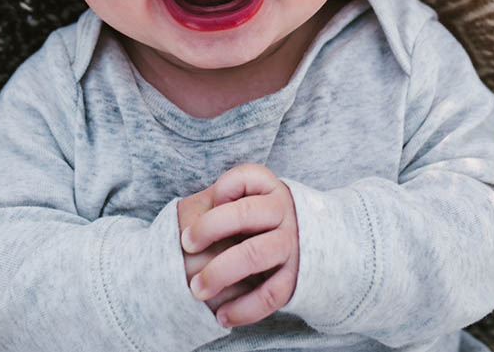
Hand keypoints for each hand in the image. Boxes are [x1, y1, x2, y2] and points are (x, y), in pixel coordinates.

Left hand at [180, 163, 299, 327]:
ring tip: (197, 289)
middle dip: (209, 228)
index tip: (210, 201)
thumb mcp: (241, 202)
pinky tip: (221, 316)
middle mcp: (284, 213)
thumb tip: (190, 227)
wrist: (307, 245)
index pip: (246, 177)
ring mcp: (291, 245)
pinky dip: (244, 308)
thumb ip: (216, 205)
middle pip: (245, 213)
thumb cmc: (256, 222)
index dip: (223, 188)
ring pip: (255, 254)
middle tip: (186, 246)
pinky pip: (270, 294)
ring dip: (220, 273)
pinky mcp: (295, 277)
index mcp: (269, 189)